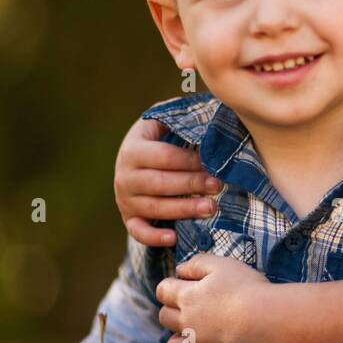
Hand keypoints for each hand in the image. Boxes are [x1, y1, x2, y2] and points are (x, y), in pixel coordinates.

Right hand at [115, 118, 220, 246]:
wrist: (135, 162)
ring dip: (184, 209)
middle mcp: (124, 174)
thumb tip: (213, 104)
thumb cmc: (160, 140)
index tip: (215, 164)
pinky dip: (153, 237)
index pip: (164, 156)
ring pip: (155, 208)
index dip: (190, 161)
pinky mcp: (129, 218)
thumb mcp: (164, 122)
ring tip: (211, 207)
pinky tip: (173, 237)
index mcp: (134, 148)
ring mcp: (125, 198)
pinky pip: (138, 231)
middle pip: (160, 183)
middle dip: (191, 184)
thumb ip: (181, 115)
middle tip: (218, 185)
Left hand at [155, 253, 269, 342]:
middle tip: (192, 305)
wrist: (264, 319)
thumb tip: (180, 270)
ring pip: (171, 342)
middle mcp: (185, 320)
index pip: (163, 290)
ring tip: (194, 329)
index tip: (184, 284)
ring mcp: (195, 341)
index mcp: (187, 295)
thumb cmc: (245, 288)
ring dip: (178, 334)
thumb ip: (197, 263)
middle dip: (173, 308)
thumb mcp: (222, 265)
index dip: (171, 285)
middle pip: (164, 315)